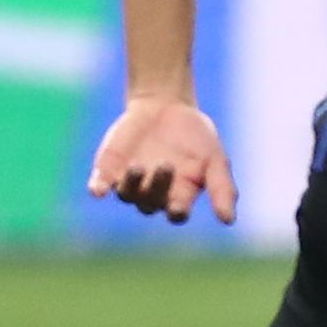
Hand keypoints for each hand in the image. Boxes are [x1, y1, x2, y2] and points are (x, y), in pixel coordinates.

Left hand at [88, 94, 235, 224]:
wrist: (166, 105)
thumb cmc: (195, 136)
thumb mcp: (215, 159)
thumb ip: (222, 188)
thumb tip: (229, 221)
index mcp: (179, 197)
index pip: (176, 214)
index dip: (176, 212)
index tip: (177, 206)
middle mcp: (152, 194)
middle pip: (151, 203)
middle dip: (158, 186)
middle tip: (165, 164)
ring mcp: (129, 183)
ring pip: (127, 195)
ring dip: (131, 185)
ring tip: (138, 166)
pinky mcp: (109, 169)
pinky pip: (100, 185)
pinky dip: (99, 188)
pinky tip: (98, 191)